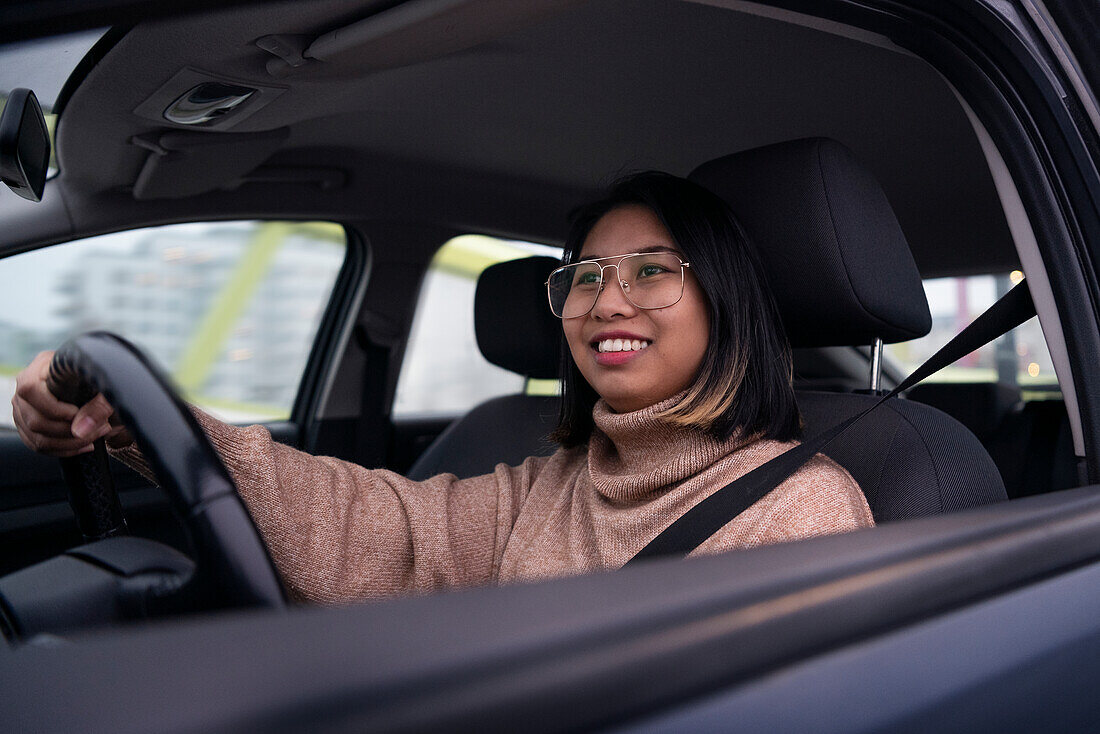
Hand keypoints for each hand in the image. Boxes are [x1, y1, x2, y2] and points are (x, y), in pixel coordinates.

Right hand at [11, 350, 132, 456]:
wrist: (107, 387)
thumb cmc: (107, 382)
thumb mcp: (110, 389)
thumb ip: (98, 406)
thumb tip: (79, 430)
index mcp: (43, 365)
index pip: (30, 390)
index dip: (54, 408)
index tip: (78, 413)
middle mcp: (27, 383)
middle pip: (35, 420)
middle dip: (70, 432)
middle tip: (100, 428)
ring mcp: (24, 405)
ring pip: (36, 436)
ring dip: (70, 443)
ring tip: (96, 435)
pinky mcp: (27, 422)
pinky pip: (37, 444)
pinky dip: (63, 449)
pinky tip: (84, 444)